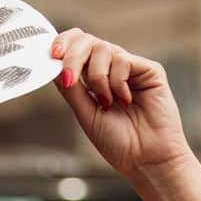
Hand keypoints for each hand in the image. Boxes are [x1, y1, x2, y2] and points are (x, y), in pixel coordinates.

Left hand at [49, 28, 194, 179]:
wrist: (145, 159)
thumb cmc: (118, 143)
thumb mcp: (86, 115)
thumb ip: (71, 90)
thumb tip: (54, 66)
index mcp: (93, 80)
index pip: (76, 49)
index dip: (63, 45)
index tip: (52, 55)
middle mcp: (111, 69)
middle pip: (87, 41)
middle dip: (73, 56)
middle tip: (69, 77)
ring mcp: (130, 68)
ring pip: (103, 50)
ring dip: (98, 79)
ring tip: (107, 103)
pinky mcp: (148, 69)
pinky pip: (123, 60)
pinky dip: (117, 82)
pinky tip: (126, 101)